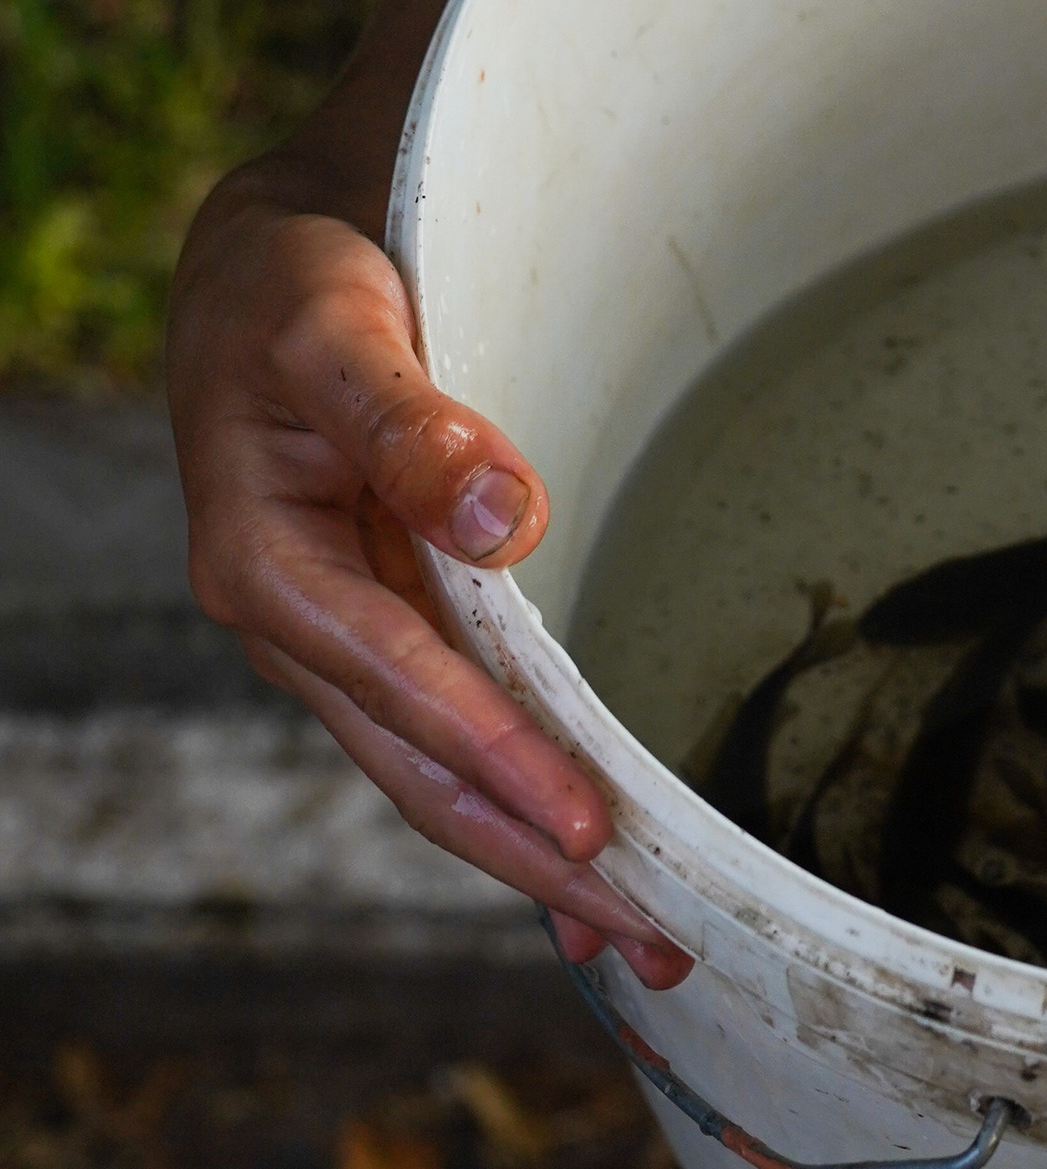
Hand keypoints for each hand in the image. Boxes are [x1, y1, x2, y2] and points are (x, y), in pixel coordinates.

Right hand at [168, 154, 689, 984]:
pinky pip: (437, 727)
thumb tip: (503, 514)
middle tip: (642, 926)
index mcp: (264, 562)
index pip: (400, 682)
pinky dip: (501, 792)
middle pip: (415, 767)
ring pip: (427, 767)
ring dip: (522, 848)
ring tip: (631, 924)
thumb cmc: (292, 288)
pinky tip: (565, 851)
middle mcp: (290, 621)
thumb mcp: (335, 329)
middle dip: (524, 854)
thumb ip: (409, 421)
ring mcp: (332, 632)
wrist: (255, 268)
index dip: (495, 754)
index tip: (584, 823)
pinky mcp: (372, 619)